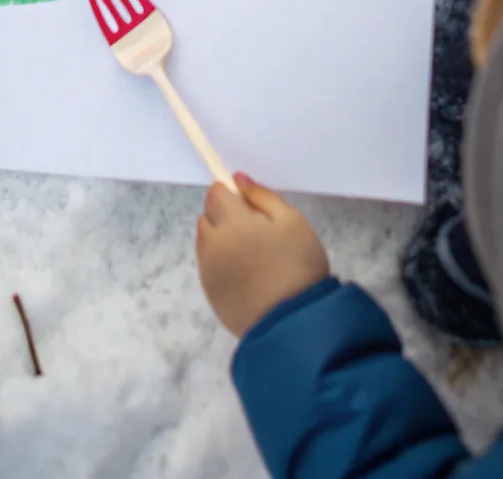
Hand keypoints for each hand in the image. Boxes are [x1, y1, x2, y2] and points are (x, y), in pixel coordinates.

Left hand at [196, 173, 329, 337]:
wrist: (292, 323)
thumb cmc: (297, 265)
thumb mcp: (292, 221)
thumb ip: (262, 196)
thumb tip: (237, 179)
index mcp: (231, 223)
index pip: (215, 194)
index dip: (230, 195)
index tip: (250, 207)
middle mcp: (212, 245)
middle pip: (206, 217)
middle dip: (224, 217)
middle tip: (256, 232)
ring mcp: (208, 272)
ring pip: (205, 243)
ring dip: (221, 240)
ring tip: (252, 255)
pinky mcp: (210, 295)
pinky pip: (209, 267)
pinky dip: (221, 264)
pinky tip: (246, 276)